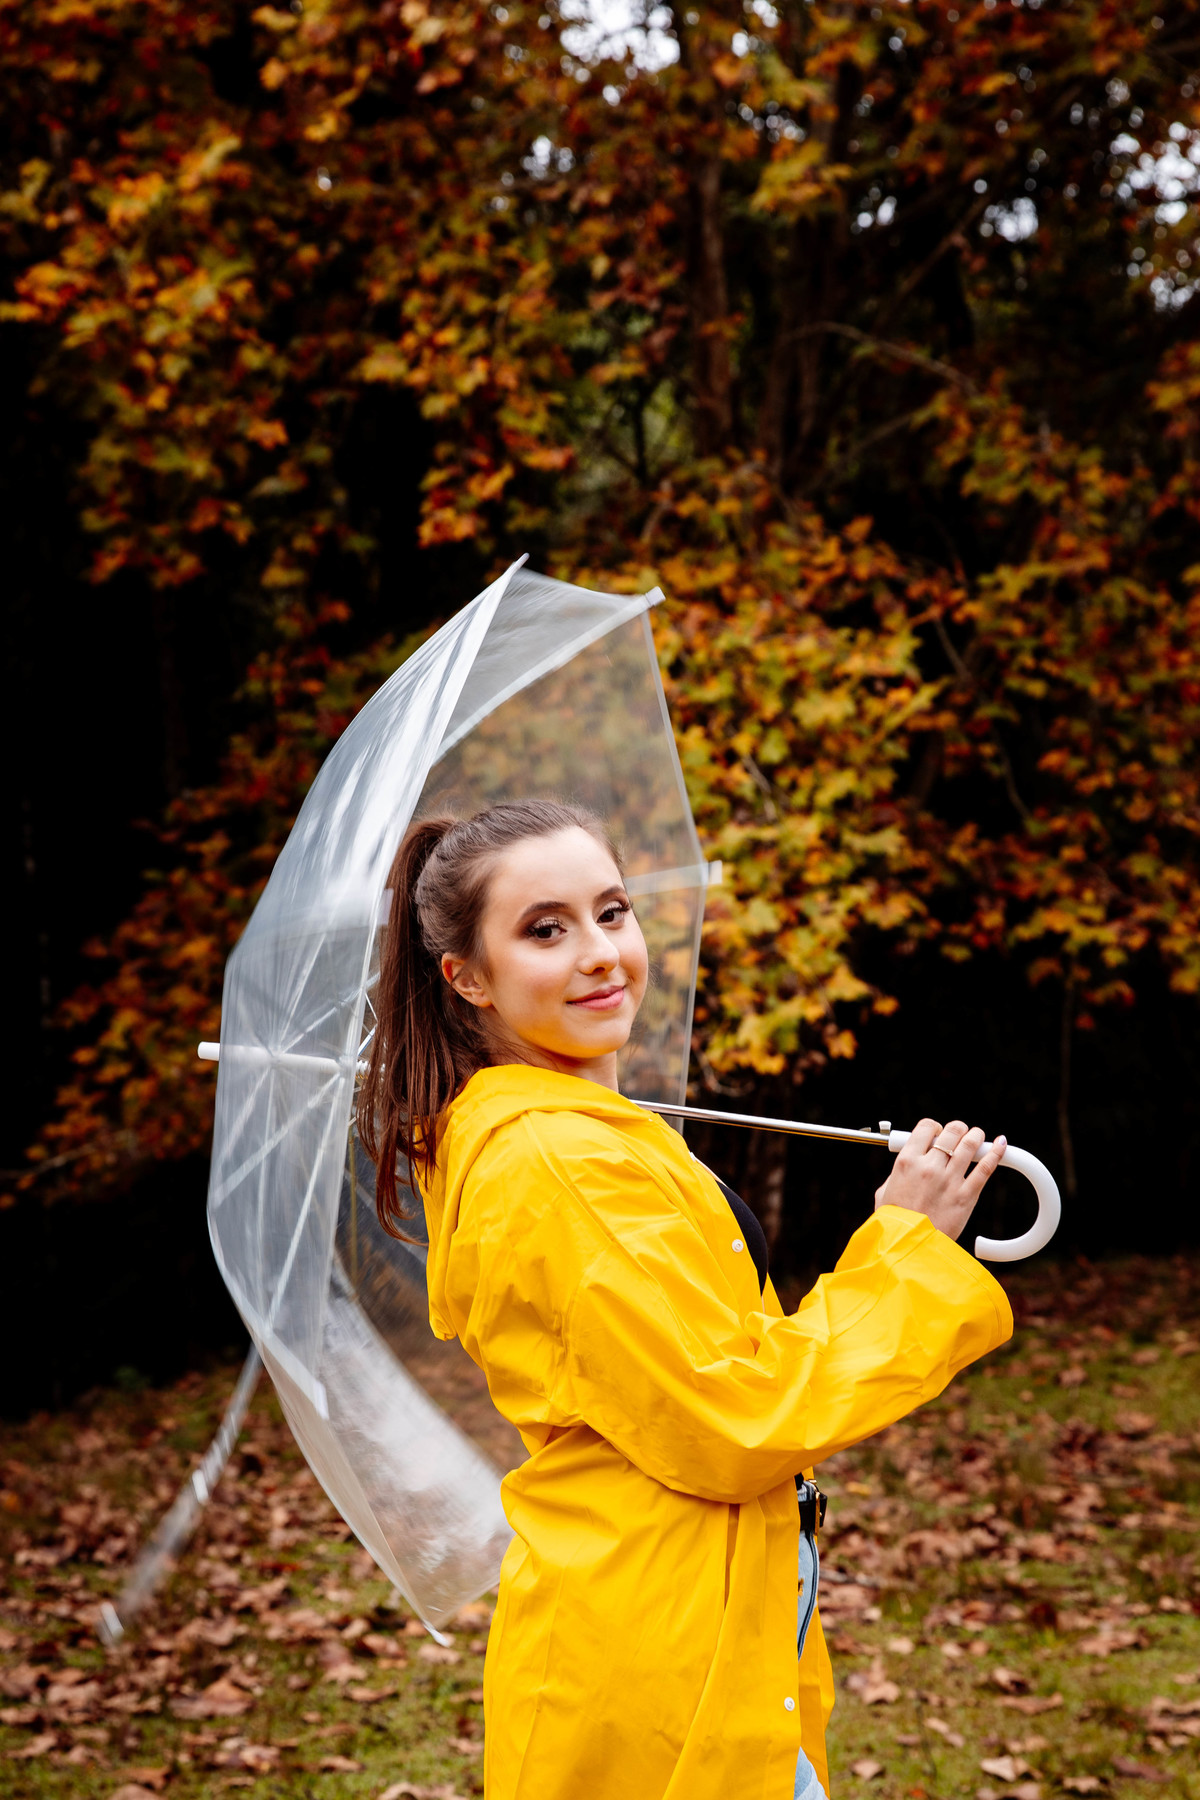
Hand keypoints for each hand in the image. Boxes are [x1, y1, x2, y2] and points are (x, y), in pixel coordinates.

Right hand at [874, 1117, 1006, 1240]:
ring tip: (979, 1135)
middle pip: (951, 1132)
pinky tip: (1001, 1144)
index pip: (926, 1128)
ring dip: (977, 1136)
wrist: (908, 1248)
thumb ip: (898, 1174)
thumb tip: (909, 1164)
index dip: (934, 1127)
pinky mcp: (966, 1196)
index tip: (938, 1133)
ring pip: (969, 1145)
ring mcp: (949, 1181)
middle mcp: (929, 1167)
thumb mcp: (886, 1192)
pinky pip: (985, 1169)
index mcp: (907, 1162)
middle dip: (958, 1129)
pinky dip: (996, 1153)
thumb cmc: (894, 1222)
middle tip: (961, 1133)